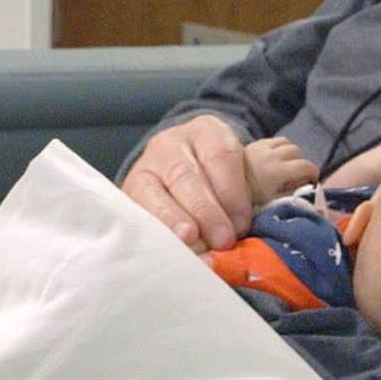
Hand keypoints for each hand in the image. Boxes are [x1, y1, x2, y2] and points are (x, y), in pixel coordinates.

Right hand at [120, 115, 250, 251]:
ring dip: (173, 220)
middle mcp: (172, 144)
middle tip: (222, 239)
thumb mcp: (246, 174)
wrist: (188, 178)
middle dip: (205, 210)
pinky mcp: (128, 194)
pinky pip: (136, 211)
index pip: (220, 155)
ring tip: (190, 240)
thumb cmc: (225, 181)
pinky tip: (169, 248)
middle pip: (185, 174)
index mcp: (207, 131)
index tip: (241, 223)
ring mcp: (144, 167)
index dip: (231, 192)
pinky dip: (154, 231)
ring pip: (154, 191)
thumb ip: (252, 190)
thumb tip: (244, 224)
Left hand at [245, 136, 318, 205]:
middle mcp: (271, 156)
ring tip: (288, 166)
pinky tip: (274, 160)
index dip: (313, 174)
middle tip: (299, 176)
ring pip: (286, 143)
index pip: (306, 166)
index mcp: (277, 172)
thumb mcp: (271, 204)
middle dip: (302, 162)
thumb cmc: (246, 202)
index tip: (311, 183)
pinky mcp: (253, 145)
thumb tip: (304, 193)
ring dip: (290, 153)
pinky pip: (273, 141)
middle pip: (297, 151)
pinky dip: (278, 148)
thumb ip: (289, 198)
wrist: (219, 191)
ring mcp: (261, 148)